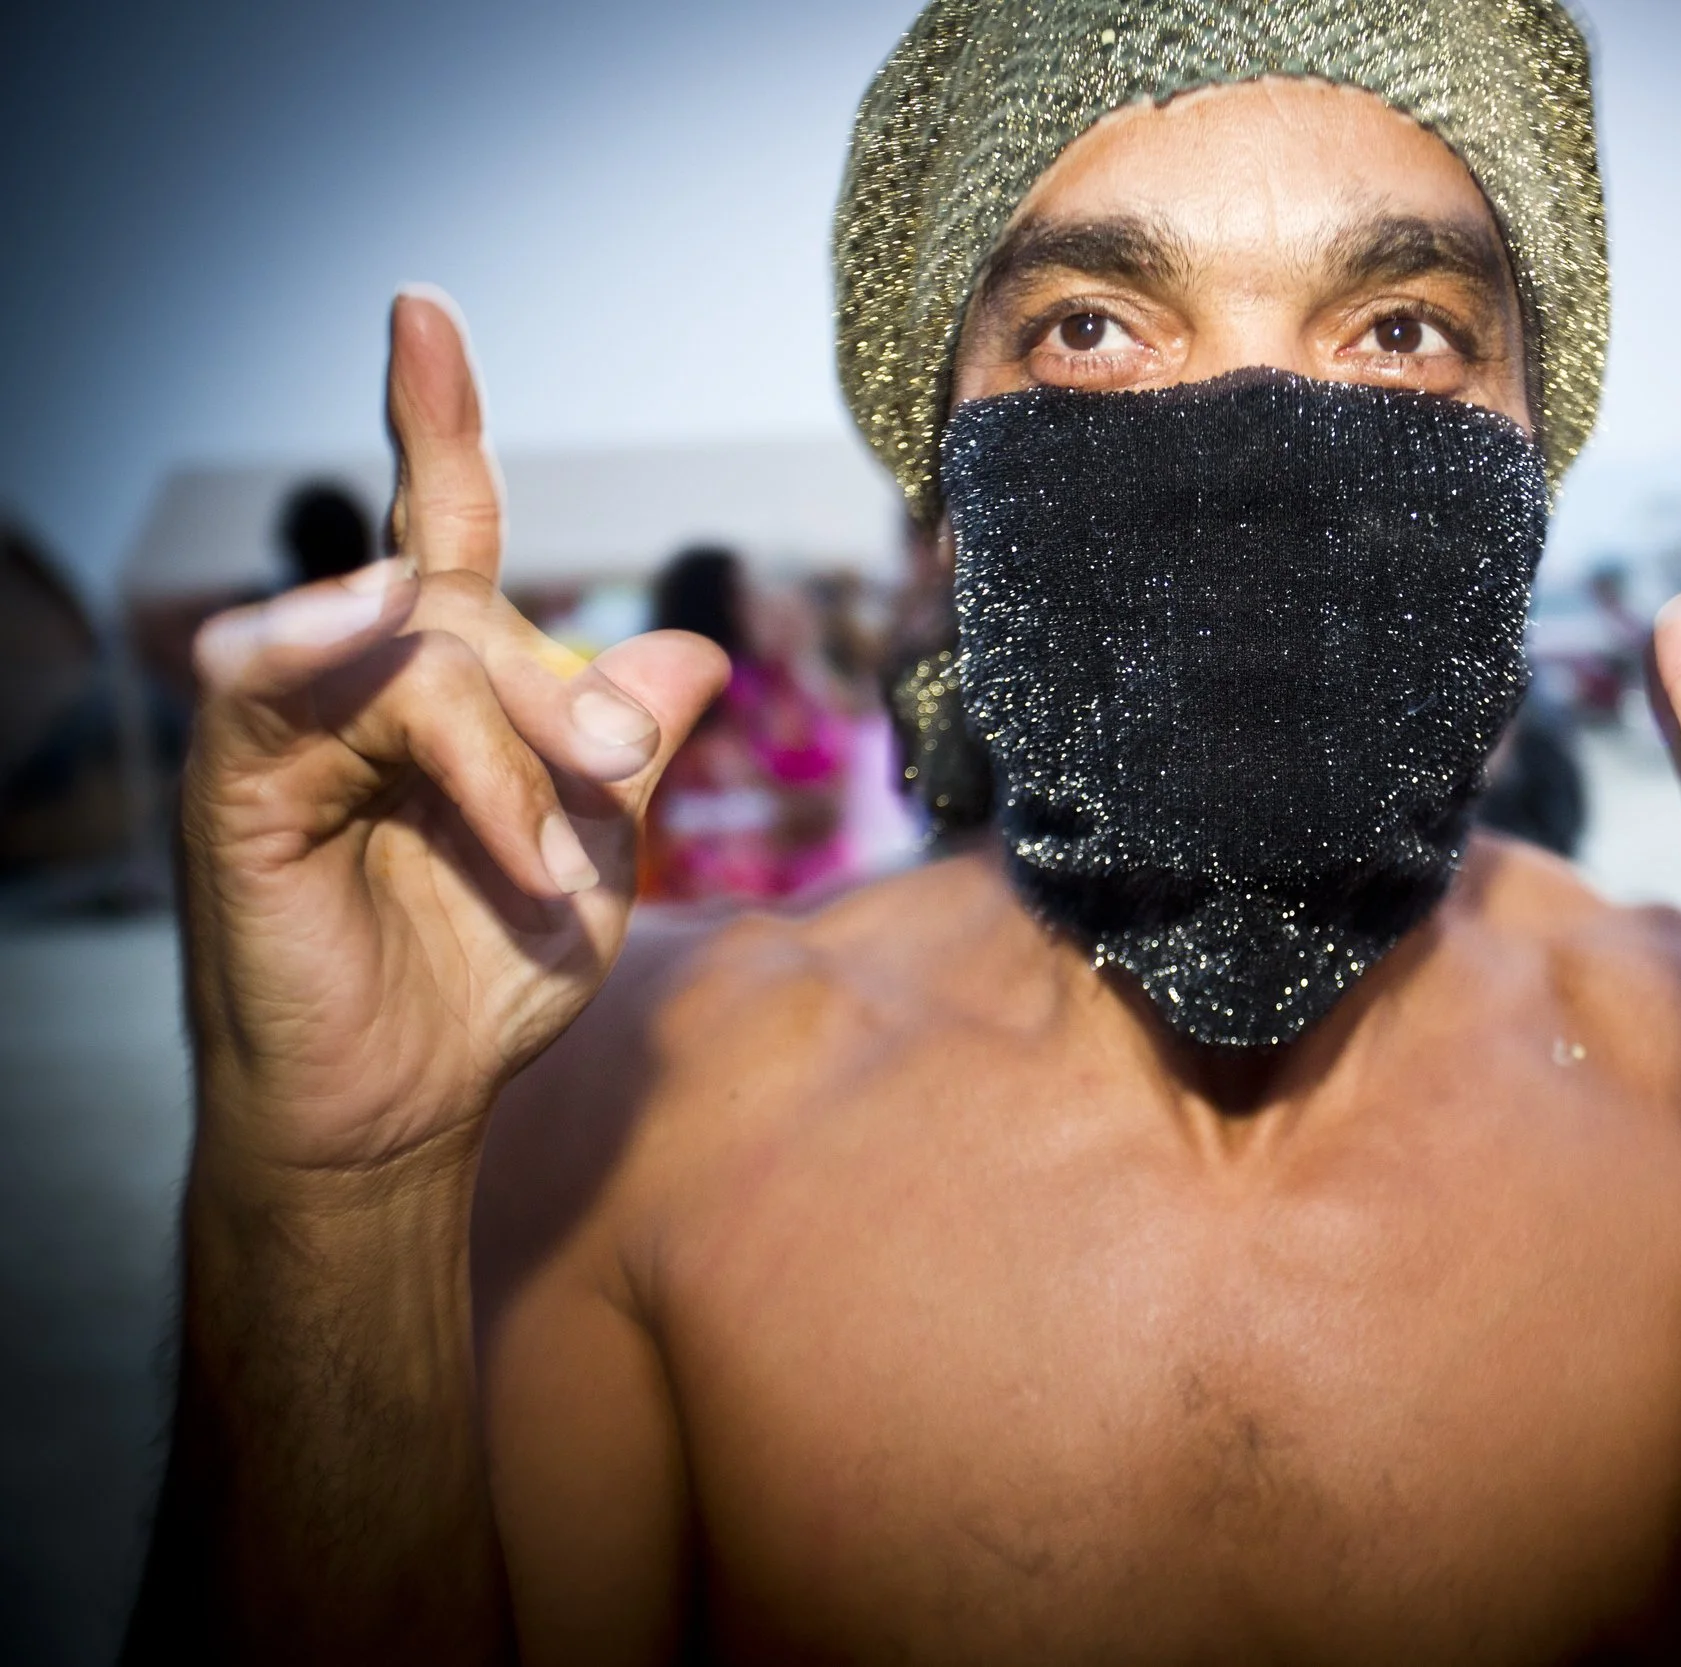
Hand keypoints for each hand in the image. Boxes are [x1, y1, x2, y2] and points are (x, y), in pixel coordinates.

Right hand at [182, 289, 726, 1180]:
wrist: (414, 1100)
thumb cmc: (487, 972)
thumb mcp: (594, 848)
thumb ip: (629, 742)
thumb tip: (693, 651)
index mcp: (439, 682)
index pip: (441, 524)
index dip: (434, 418)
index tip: (421, 310)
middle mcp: (356, 681)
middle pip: (466, 607)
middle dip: (562, 701)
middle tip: (621, 787)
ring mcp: (291, 727)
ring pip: (408, 656)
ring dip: (499, 748)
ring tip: (545, 847)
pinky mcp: (241, 785)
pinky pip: (275, 686)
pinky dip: (325, 649)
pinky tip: (361, 622)